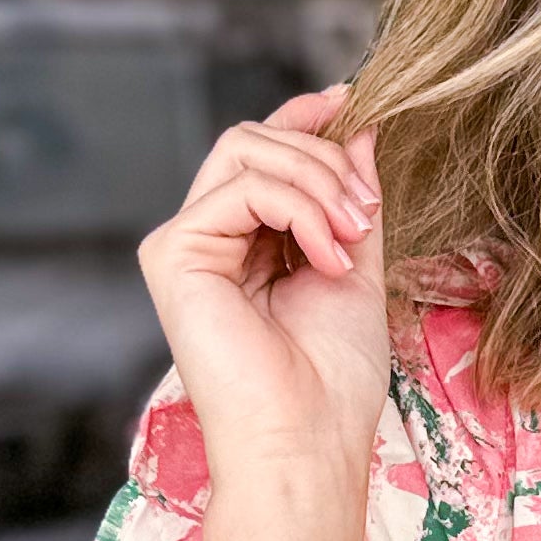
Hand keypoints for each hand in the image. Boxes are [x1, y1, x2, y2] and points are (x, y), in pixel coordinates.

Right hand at [136, 84, 388, 507]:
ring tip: (353, 236)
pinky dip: (300, 208)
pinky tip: (327, 257)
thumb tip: (359, 124)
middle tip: (367, 213)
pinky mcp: (173, 253)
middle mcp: (209, 240)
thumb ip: (351, 197)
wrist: (307, 439)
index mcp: (247, 245)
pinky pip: (243, 186)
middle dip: (324, 160)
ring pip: (247, 149)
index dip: (304, 118)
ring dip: (318, 181)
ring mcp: (185, 245)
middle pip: (254, 140)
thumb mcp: (356, 267)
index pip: (265, 154)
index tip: (351, 100)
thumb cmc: (332, 379)